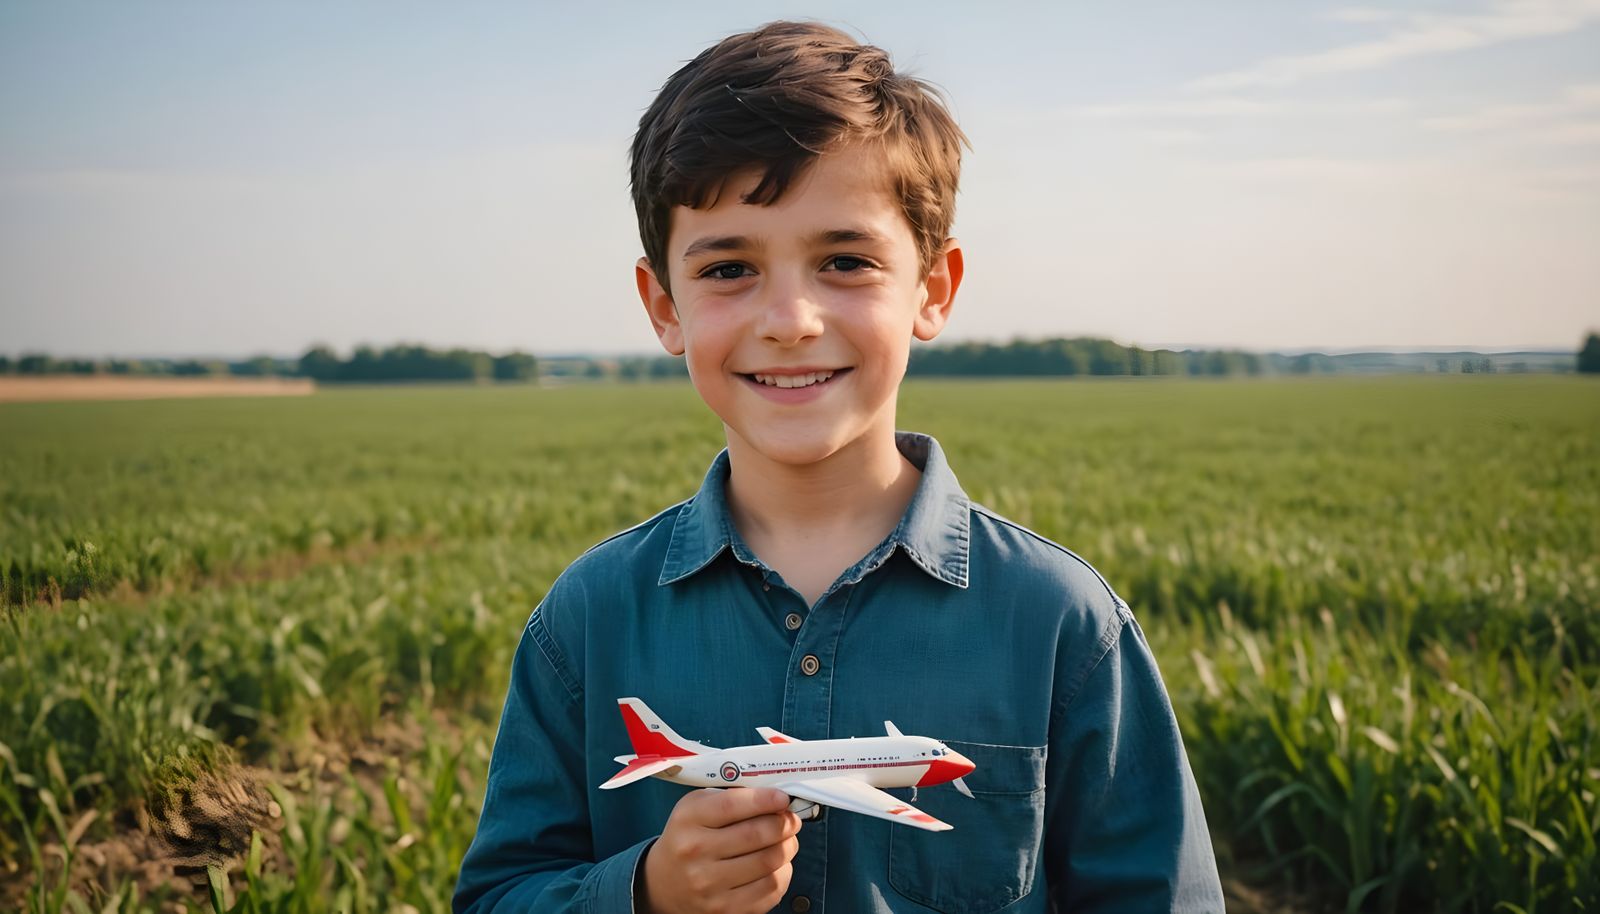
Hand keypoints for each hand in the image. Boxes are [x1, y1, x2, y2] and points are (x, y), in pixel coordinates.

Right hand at [637, 787, 800, 913]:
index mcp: (688, 820)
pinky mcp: (724, 909)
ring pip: (769, 862)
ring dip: (787, 848)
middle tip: (791, 820)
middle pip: (757, 834)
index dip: (766, 800)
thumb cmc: (687, 839)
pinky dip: (782, 873)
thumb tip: (775, 797)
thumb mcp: (696, 809)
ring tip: (786, 841)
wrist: (663, 883)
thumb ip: (732, 798)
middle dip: (784, 824)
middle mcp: (695, 852)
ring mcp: (709, 884)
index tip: (783, 798)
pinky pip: (770, 890)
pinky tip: (777, 865)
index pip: (733, 805)